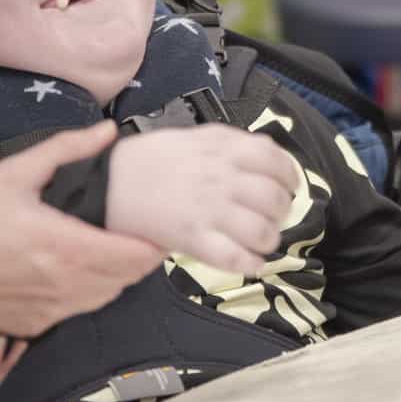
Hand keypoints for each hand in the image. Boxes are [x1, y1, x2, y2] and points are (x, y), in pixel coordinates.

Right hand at [0, 122, 166, 335]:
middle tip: (136, 231)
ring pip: (105, 298)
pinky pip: (76, 311)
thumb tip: (107, 133)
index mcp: (67, 248)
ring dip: (116, 276)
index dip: (155, 243)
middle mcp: (66, 287)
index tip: (158, 224)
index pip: (137, 257)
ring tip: (110, 247)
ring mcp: (50, 312)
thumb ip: (65, 150)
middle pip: (129, 279)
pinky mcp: (32, 328)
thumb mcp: (12, 174)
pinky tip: (72, 269)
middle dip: (140, 257)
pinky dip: (86, 292)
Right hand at [107, 125, 298, 273]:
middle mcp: (222, 179)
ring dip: (270, 239)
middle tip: (272, 216)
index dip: (290, 177)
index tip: (288, 186)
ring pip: (262, 231)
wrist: (110, 183)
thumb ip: (234, 143)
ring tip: (262, 240)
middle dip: (282, 212)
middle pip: (275, 200)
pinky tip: (253, 263)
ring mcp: (209, 211)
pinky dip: (252, 265)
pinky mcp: (194, 239)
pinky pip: (235, 259)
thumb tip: (268, 155)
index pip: (277, 162)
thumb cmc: (153, 159)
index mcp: (224, 149)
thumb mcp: (197, 137)